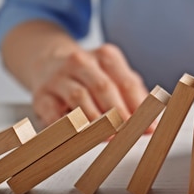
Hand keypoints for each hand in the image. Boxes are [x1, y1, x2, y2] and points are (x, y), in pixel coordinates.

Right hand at [30, 43, 148, 127]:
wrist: (47, 62)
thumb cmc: (90, 76)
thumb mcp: (114, 77)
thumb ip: (133, 97)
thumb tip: (152, 124)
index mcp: (106, 56)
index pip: (126, 82)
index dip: (139, 106)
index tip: (149, 127)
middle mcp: (82, 62)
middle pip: (104, 88)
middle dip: (118, 114)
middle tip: (129, 134)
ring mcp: (59, 77)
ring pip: (80, 98)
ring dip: (96, 120)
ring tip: (108, 137)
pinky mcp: (41, 95)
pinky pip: (54, 112)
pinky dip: (67, 126)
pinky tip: (79, 137)